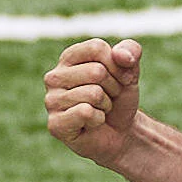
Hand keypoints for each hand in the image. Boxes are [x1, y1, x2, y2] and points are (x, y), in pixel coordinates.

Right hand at [45, 38, 141, 167]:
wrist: (121, 132)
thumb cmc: (119, 98)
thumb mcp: (131, 70)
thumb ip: (131, 52)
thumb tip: (120, 54)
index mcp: (69, 57)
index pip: (97, 48)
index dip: (117, 65)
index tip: (118, 78)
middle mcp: (54, 77)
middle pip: (96, 71)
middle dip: (113, 87)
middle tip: (108, 98)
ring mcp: (51, 101)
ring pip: (93, 93)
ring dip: (106, 105)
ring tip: (100, 110)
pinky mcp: (55, 124)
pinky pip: (85, 112)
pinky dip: (99, 119)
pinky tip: (92, 123)